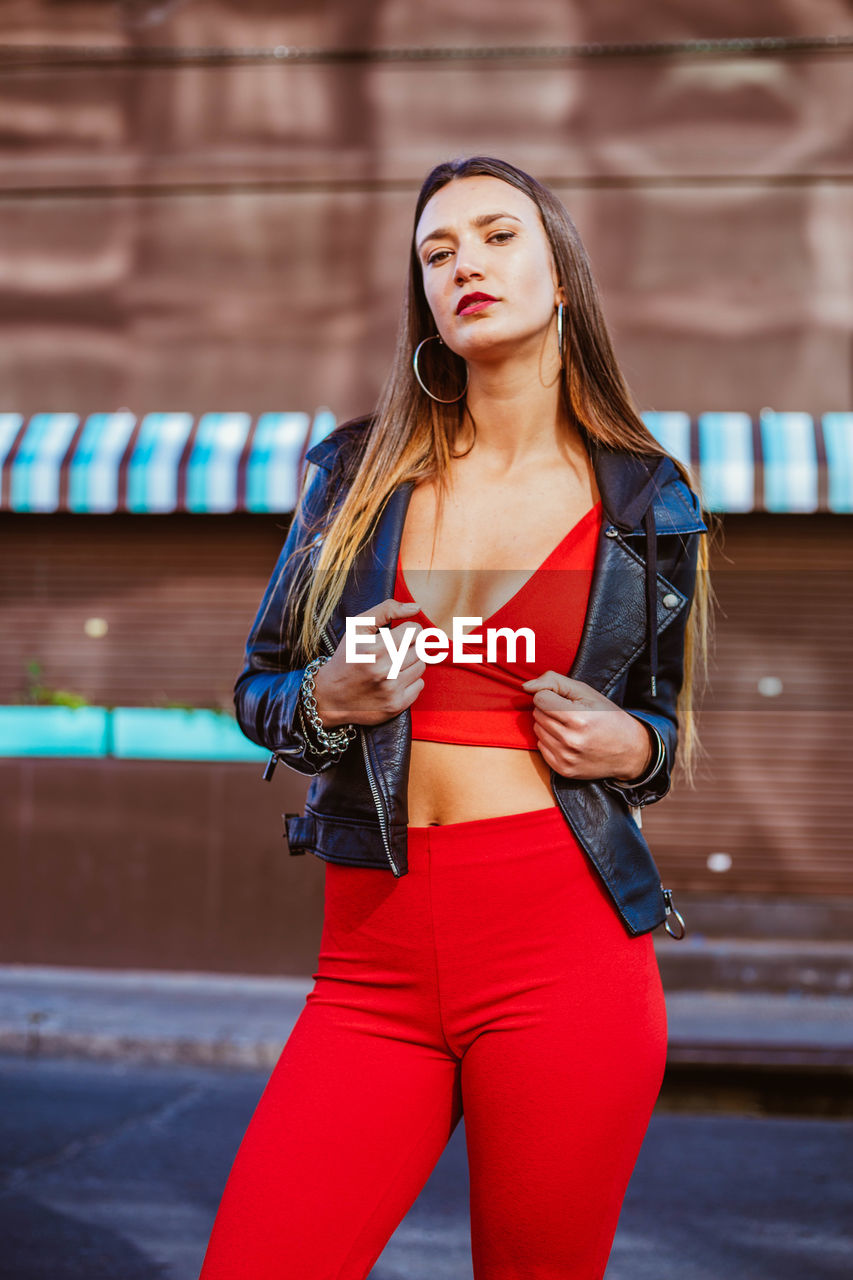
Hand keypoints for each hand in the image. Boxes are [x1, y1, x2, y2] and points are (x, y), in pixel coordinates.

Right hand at [312, 598, 426, 727]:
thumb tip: (416, 607)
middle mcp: (383, 671)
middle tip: (393, 651)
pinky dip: (410, 681)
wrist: (330, 696)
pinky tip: (393, 681)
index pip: (415, 631)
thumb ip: (387, 610)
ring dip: (410, 663)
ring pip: (421, 666)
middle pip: (419, 648)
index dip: (407, 630)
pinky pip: (420, 685)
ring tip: (392, 665)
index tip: (397, 635)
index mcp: (374, 649)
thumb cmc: (347, 657)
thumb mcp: (358, 627)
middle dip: (409, 646)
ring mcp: (390, 690)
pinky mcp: (396, 705)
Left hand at [520, 671, 653, 780]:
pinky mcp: (563, 770)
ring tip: (570, 727)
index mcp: (577, 718)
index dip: (551, 695)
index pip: (540, 698)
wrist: (630, 750)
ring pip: (537, 730)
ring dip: (549, 725)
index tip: (566, 700)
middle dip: (549, 709)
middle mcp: (570, 740)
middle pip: (537, 714)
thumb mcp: (586, 692)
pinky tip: (568, 740)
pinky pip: (541, 747)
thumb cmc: (607, 716)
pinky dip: (550, 741)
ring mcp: (566, 757)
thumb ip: (553, 682)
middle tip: (570, 713)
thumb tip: (525, 686)